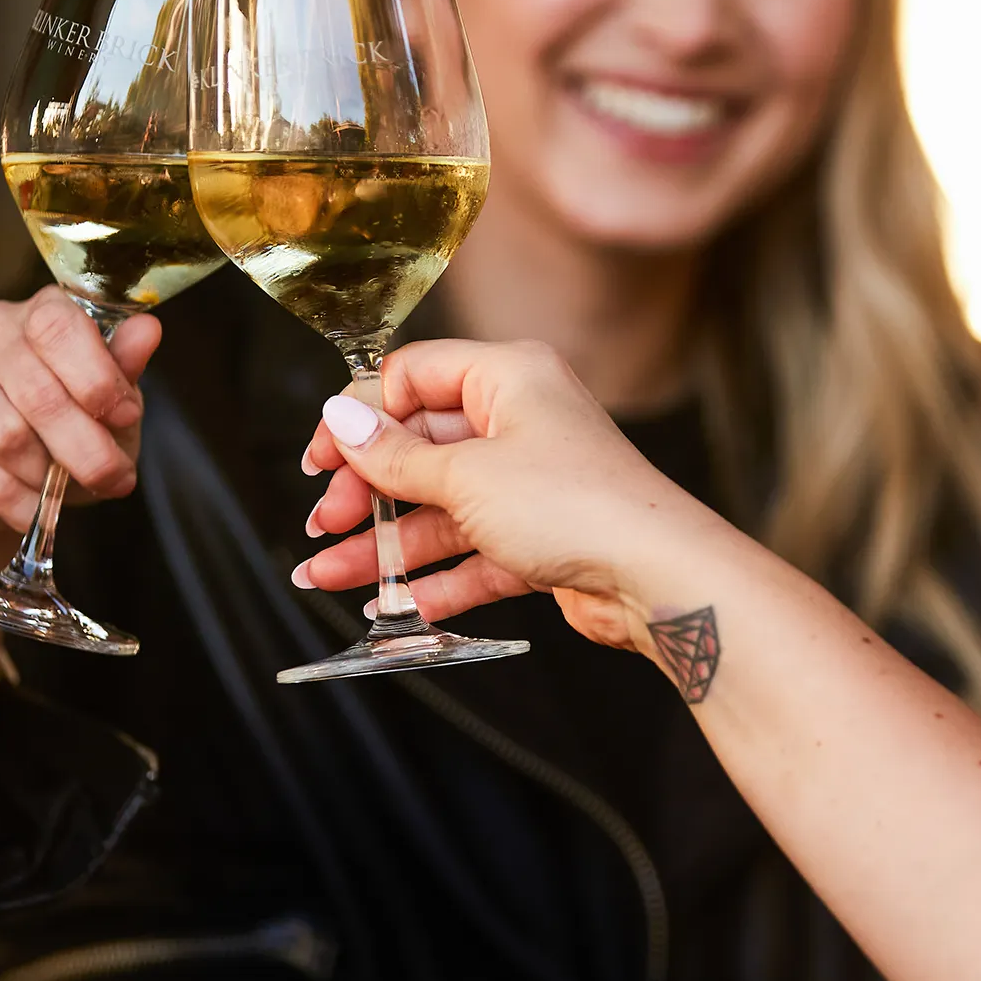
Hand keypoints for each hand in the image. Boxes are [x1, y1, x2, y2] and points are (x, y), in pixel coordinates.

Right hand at [0, 287, 160, 592]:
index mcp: (37, 312)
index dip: (96, 376)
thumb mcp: (107, 393)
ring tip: (71, 485)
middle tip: (115, 475)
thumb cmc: (67, 418)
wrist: (1, 472)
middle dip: (85, 444)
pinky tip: (40, 506)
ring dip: (51, 473)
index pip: (57, 326)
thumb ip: (123, 365)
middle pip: (37, 392)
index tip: (125, 415)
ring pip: (7, 436)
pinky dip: (25, 502)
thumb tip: (147, 330)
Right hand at [294, 339, 728, 652]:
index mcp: (508, 376)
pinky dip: (431, 576)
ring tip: (326, 576)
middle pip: (420, 447)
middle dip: (365, 491)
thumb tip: (341, 417)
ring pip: (439, 508)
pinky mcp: (539, 537)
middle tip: (324, 526)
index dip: (361, 415)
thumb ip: (396, 454)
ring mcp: (530, 481)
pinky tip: (389, 604)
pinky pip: (470, 552)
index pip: (414, 376)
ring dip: (383, 544)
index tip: (321, 459)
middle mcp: (520, 421)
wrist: (658, 575)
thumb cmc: (576, 504)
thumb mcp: (467, 475)